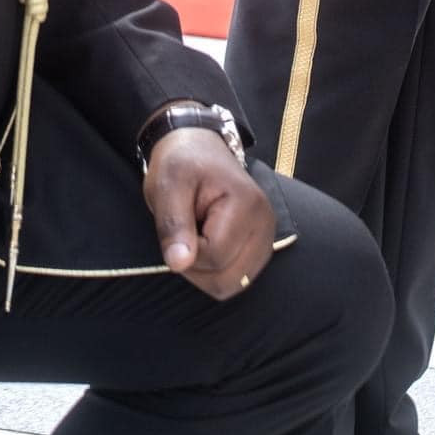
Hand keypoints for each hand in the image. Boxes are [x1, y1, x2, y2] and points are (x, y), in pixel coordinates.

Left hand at [143, 128, 275, 300]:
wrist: (198, 149)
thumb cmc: (182, 163)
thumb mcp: (168, 185)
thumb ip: (173, 224)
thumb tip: (178, 264)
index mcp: (248, 204)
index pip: (214, 257)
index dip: (186, 250)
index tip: (179, 220)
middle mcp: (266, 225)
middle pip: (226, 281)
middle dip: (196, 267)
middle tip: (186, 232)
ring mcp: (267, 240)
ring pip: (232, 286)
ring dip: (205, 271)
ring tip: (197, 236)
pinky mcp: (261, 250)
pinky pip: (236, 281)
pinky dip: (216, 271)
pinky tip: (208, 243)